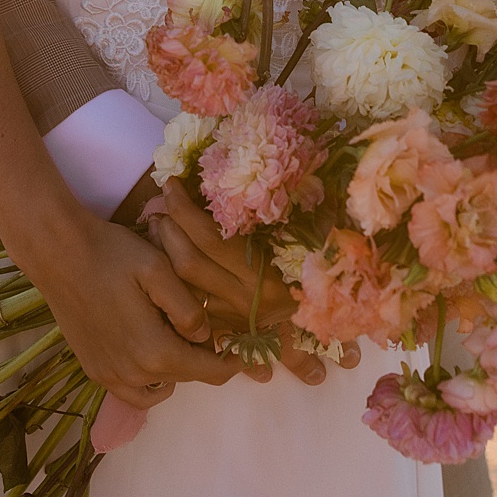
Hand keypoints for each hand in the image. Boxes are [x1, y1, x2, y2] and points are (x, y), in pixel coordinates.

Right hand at [1, 202, 241, 411]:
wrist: (57, 253)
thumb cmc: (111, 254)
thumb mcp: (160, 269)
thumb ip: (188, 308)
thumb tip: (205, 337)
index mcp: (156, 351)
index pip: (210, 371)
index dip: (233, 363)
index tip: (245, 352)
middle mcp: (133, 374)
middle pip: (186, 377)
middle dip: (203, 359)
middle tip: (207, 330)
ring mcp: (110, 376)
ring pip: (160, 390)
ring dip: (175, 370)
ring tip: (176, 337)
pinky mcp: (94, 370)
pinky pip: (132, 391)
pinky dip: (148, 380)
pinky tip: (147, 348)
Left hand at [145, 180, 357, 386]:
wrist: (340, 316)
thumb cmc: (329, 261)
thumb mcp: (313, 231)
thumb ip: (284, 206)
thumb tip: (250, 167)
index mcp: (269, 273)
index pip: (211, 238)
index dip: (184, 209)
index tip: (172, 183)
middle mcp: (248, 299)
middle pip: (188, 263)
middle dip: (167, 228)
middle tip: (159, 201)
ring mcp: (236, 318)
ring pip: (183, 287)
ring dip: (162, 253)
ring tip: (156, 223)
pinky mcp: (229, 329)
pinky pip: (190, 304)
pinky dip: (172, 279)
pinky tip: (164, 256)